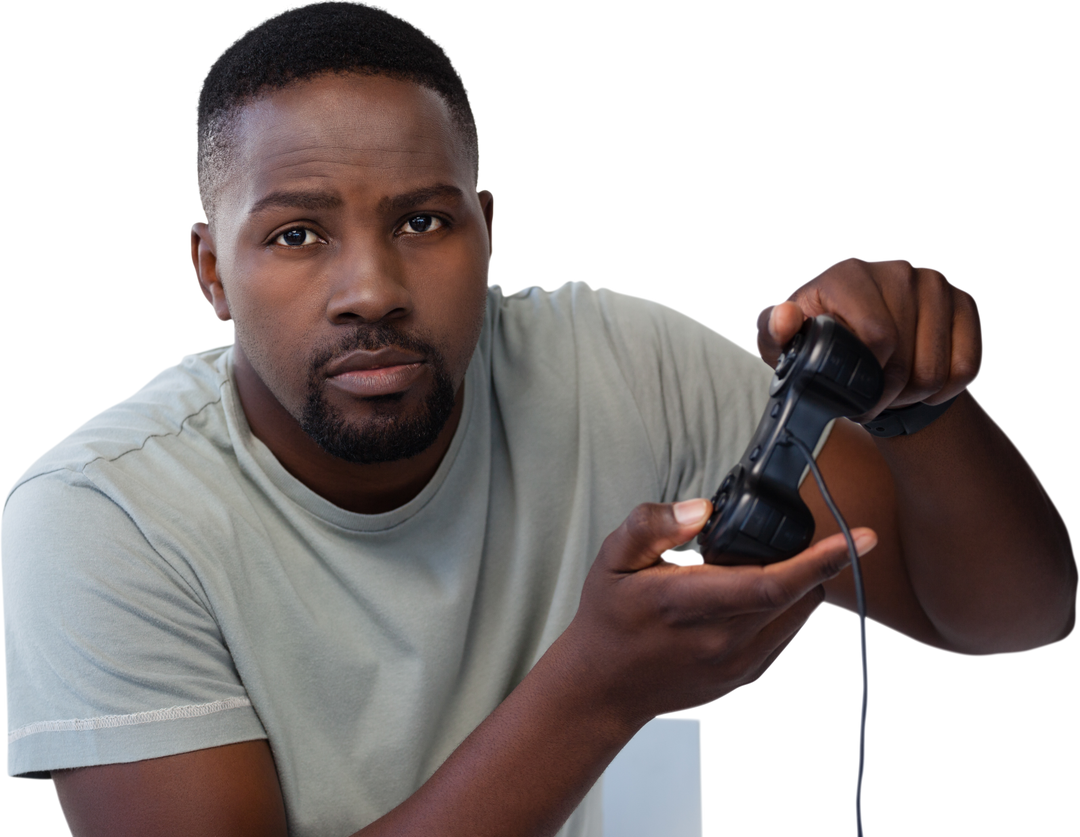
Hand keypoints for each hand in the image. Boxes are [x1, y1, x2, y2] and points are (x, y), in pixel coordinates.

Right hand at [565, 499, 875, 723]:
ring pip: (800, 614)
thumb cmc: (608, 619)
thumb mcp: (613, 559)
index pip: (772, 582)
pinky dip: (786, 608)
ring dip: (799, 584)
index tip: (861, 537)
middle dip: (809, 558)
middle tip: (786, 536)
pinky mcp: (747, 677)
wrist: (603, 688)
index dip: (822, 558)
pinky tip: (752, 597)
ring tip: (760, 566)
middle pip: (799, 593)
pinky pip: (788, 634)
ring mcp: (738, 664)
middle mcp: (722, 640)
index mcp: (688, 604)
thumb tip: (703, 509)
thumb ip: (652, 526)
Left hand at [753, 256, 984, 422]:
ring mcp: (934, 283)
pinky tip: (924, 388)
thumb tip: (787, 318)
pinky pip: (968, 364)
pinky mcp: (964, 301)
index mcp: (848, 274)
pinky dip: (946, 390)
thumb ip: (775, 330)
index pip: (877, 337)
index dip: (866, 378)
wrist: (865, 344)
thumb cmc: (818, 343)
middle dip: (888, 394)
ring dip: (915, 396)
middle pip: (907, 358)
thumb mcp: (784, 343)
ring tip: (893, 396)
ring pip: (938, 367)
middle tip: (871, 403)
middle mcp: (895, 270)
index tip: (852, 395)